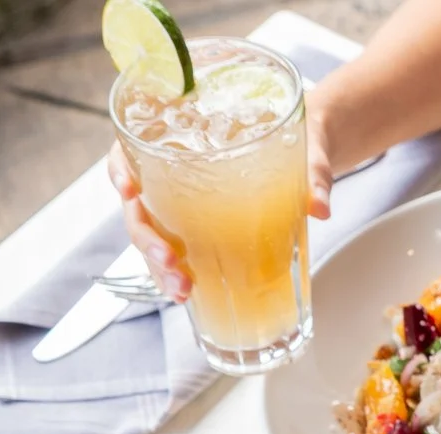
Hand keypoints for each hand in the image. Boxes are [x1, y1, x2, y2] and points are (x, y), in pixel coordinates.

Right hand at [107, 109, 342, 302]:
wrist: (313, 149)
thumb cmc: (299, 134)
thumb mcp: (309, 144)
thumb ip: (314, 171)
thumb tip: (319, 208)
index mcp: (184, 135)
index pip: (131, 147)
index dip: (120, 168)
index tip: (130, 190)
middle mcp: (174, 170)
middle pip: (138, 204)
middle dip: (147, 239)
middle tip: (171, 262)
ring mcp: (183, 202)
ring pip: (152, 234)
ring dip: (159, 266)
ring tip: (182, 290)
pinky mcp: (200, 226)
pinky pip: (176, 249)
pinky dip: (177, 273)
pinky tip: (189, 293)